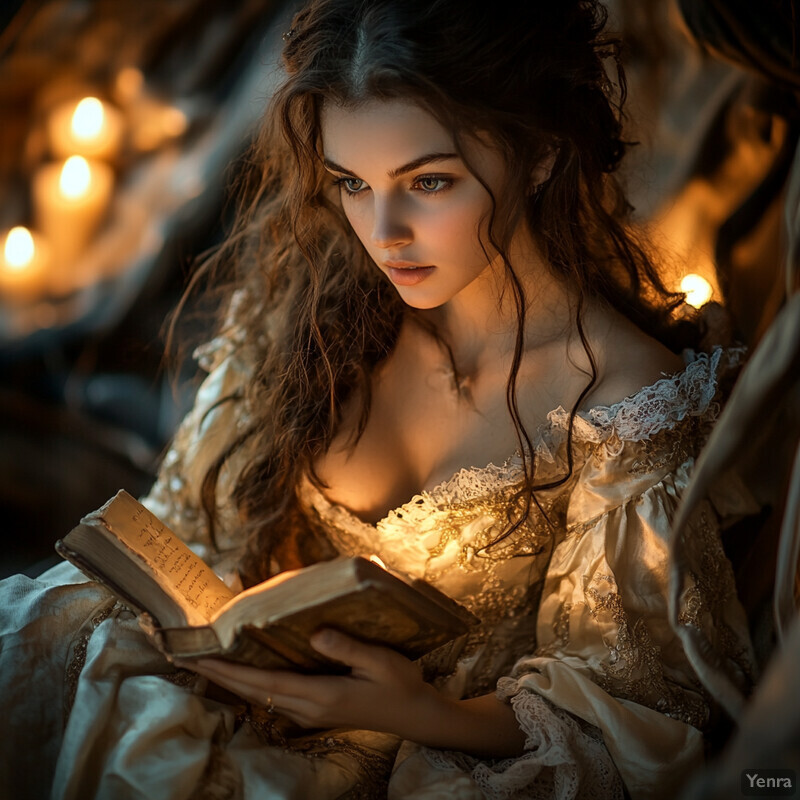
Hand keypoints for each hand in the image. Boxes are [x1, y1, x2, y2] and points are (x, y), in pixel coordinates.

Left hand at [176, 629, 443, 735]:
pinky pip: (275, 697)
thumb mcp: (381, 661)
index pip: (267, 681)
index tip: (202, 657)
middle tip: (187, 657)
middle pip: (255, 692)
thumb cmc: (401, 684)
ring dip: (232, 681)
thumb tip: (314, 634)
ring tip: (207, 662)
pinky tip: (246, 673)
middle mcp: (310, 707)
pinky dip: (252, 684)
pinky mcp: (317, 709)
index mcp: (322, 695)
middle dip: (219, 675)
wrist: (414, 715)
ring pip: (261, 697)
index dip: (232, 669)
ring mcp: (312, 712)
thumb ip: (347, 647)